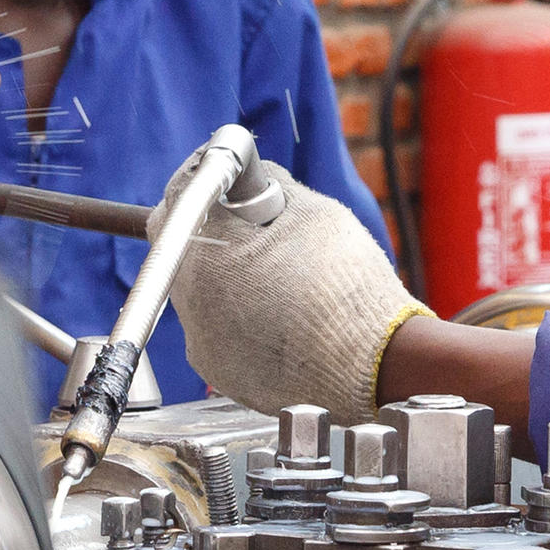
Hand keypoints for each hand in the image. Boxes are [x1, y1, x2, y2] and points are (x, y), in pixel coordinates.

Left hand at [164, 159, 428, 424]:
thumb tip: (251, 178)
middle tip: (252, 228)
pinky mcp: (217, 370)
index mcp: (207, 251)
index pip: (175, 199)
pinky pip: (215, 330)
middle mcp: (191, 300)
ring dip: (224, 277)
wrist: (374, 365)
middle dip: (211, 231)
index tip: (224, 181)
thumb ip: (270, 187)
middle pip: (180, 248)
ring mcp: (201, 340)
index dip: (199, 181)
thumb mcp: (314, 213)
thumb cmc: (347, 286)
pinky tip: (278, 318)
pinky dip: (237, 318)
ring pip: (198, 292)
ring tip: (278, 280)